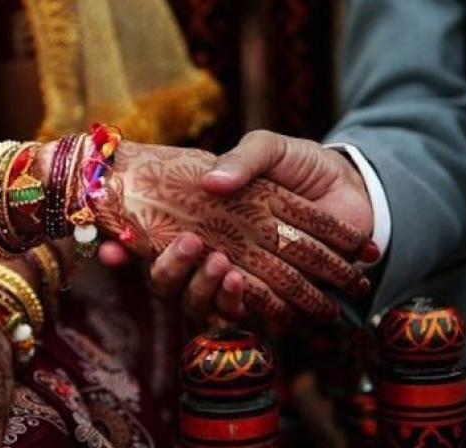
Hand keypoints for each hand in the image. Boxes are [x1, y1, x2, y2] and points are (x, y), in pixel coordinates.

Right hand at [94, 140, 370, 319]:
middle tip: (190, 247)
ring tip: (226, 270)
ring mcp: (247, 280)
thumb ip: (243, 159)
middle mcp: (216, 257)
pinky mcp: (281, 297)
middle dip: (172, 273)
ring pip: (206, 306)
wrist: (354, 187)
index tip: (111, 248)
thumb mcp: (270, 149)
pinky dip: (252, 306)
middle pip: (173, 286)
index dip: (124, 253)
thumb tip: (210, 181)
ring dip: (208, 292)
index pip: (153, 245)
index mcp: (204, 223)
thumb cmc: (303, 167)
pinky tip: (252, 286)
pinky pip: (255, 315)